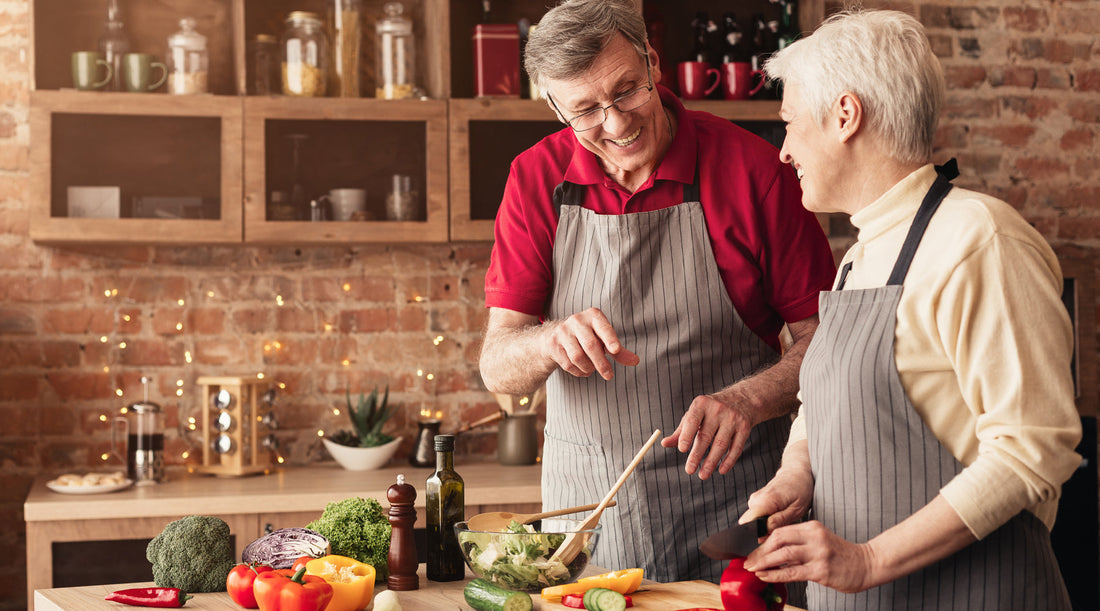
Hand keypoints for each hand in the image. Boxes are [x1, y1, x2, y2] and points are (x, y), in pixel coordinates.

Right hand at [544, 307, 638, 379]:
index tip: (616, 350)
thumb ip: (619, 351)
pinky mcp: (553, 344)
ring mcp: (563, 332)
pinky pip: (568, 364)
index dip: (610, 339)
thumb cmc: (588, 336)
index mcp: (593, 315)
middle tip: (609, 376)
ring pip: (578, 357)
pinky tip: (583, 369)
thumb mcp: (604, 339)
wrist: (556, 335)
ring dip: (588, 368)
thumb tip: (636, 361)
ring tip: (592, 369)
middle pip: (591, 346)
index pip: (603, 327)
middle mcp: (577, 320)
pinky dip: (578, 371)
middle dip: (601, 363)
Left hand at [660, 392, 752, 479]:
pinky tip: (721, 470)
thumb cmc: (711, 410)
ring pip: (721, 444)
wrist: (742, 399)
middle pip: (706, 436)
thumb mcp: (694, 415)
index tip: (681, 450)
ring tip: (702, 475)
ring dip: (711, 462)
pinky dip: (729, 461)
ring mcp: (733, 418)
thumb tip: (664, 444)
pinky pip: (736, 448)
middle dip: (697, 455)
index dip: (687, 435)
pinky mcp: (745, 427)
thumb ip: (680, 431)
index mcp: (701, 404)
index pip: (692, 421)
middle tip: (689, 470)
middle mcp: (718, 410)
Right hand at [739, 463, 812, 531]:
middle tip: (782, 528)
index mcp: (765, 500)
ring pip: (754, 522)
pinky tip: (778, 515)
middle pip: (751, 525)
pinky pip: (757, 517)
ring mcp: (754, 499)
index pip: (748, 523)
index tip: (770, 538)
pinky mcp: (755, 501)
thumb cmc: (801, 489)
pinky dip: (767, 520)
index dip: (757, 534)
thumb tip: (762, 534)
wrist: (797, 474)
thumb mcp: (796, 509)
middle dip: (764, 532)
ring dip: (766, 526)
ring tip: (782, 519)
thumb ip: (778, 521)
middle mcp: (756, 499)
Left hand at [743, 521, 877, 593]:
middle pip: (778, 540)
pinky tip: (766, 576)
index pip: (780, 530)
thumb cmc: (840, 555)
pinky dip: (775, 574)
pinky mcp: (821, 571)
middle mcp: (814, 537)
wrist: (867, 564)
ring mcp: (818, 554)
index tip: (751, 549)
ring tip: (753, 569)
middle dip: (759, 551)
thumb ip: (799, 543)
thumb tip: (771, 551)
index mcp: (812, 527)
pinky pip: (792, 572)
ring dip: (764, 562)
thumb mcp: (819, 540)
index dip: (762, 541)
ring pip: (783, 555)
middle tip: (747, 561)